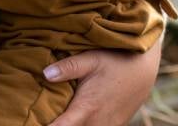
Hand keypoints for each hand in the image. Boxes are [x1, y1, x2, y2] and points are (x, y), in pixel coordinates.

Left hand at [43, 39, 161, 125]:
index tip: (33, 123)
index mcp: (87, 108)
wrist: (144, 68)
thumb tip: (45, 73)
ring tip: (55, 118)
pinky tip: (74, 119)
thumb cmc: (116, 60)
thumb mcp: (91, 58)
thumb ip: (68, 67)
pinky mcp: (113, 125)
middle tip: (39, 119)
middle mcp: (97, 122)